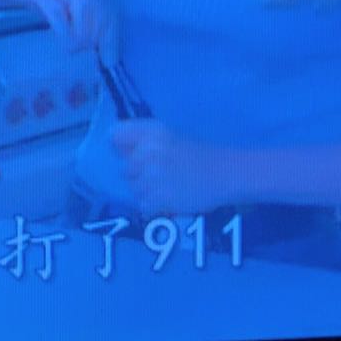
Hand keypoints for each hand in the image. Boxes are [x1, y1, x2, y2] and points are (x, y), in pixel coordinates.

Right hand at [0, 0, 107, 51]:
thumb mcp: (70, 5)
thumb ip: (86, 23)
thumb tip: (101, 53)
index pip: (112, 16)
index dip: (112, 41)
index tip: (109, 62)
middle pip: (102, 16)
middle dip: (96, 41)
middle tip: (83, 55)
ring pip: (84, 12)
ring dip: (81, 37)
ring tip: (72, 50)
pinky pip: (58, 12)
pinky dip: (64, 31)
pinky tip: (63, 43)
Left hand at [111, 119, 232, 216]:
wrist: (225, 174)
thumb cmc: (198, 155)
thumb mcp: (169, 138)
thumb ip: (143, 142)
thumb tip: (115, 149)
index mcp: (152, 132)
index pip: (115, 136)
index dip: (121, 149)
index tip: (132, 156)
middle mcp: (148, 151)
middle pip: (125, 169)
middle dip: (139, 176)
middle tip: (161, 178)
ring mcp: (152, 175)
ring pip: (133, 190)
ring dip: (146, 194)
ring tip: (168, 190)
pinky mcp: (159, 196)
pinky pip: (143, 206)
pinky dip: (154, 208)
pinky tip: (170, 200)